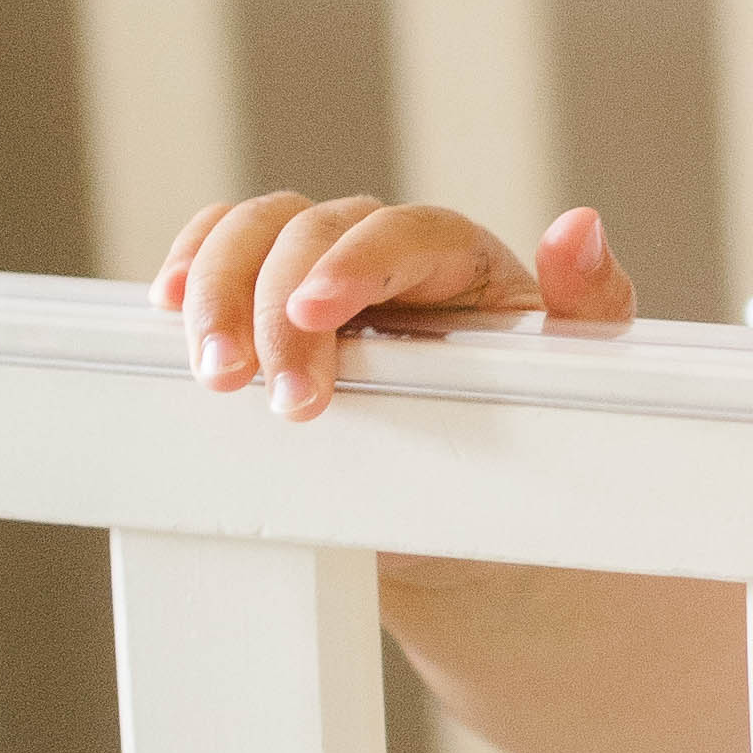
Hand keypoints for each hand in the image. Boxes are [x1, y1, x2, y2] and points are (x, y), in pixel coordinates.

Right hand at [157, 191, 637, 424]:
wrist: (472, 526)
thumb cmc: (534, 445)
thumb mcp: (579, 386)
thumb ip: (586, 307)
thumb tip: (580, 227)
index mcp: (463, 263)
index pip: (405, 235)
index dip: (353, 264)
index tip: (315, 314)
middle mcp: (385, 255)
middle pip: (311, 229)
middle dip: (272, 304)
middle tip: (260, 390)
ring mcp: (317, 278)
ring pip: (253, 235)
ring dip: (219, 293)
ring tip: (214, 377)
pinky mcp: (266, 313)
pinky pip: (219, 260)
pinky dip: (190, 274)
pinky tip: (166, 313)